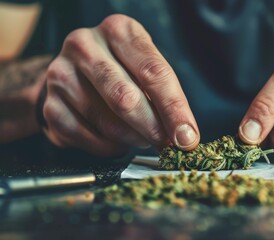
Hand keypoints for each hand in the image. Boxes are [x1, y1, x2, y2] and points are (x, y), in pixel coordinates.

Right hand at [42, 14, 199, 156]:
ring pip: (106, 121)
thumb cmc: (121, 69)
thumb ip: (164, 96)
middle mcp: (85, 46)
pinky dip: (110, 146)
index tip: (187, 136)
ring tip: (144, 138)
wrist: (76, 72)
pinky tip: (119, 142)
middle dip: (153, 128)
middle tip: (168, 144)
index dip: (174, 109)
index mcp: (118, 31)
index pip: (153, 73)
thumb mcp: (145, 68)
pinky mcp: (50, 104)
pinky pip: (86, 136)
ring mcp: (61, 74)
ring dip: (133, 138)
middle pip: (126, 97)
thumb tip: (183, 134)